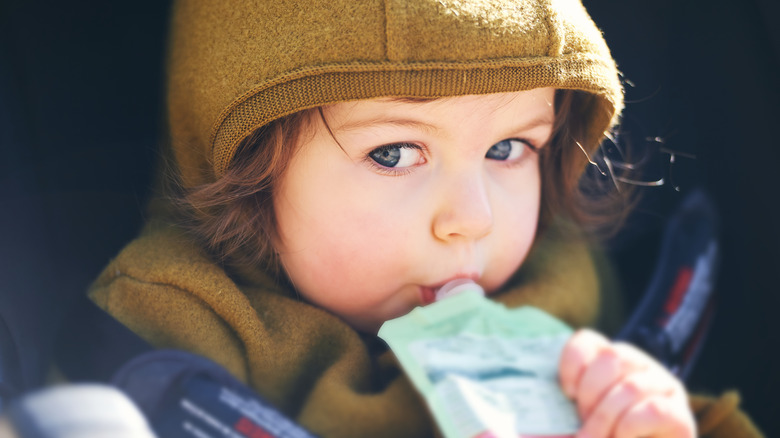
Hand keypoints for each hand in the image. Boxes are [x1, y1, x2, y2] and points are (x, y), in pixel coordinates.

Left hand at [558, 329, 695, 437]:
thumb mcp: (576, 422)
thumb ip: (563, 409)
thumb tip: (542, 411)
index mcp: (610, 364)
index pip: (589, 340)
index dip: (573, 363)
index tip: (567, 394)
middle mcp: (640, 368)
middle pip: (612, 357)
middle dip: (591, 394)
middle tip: (584, 425)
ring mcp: (664, 389)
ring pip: (632, 385)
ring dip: (606, 417)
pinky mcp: (681, 417)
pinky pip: (654, 409)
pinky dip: (628, 427)